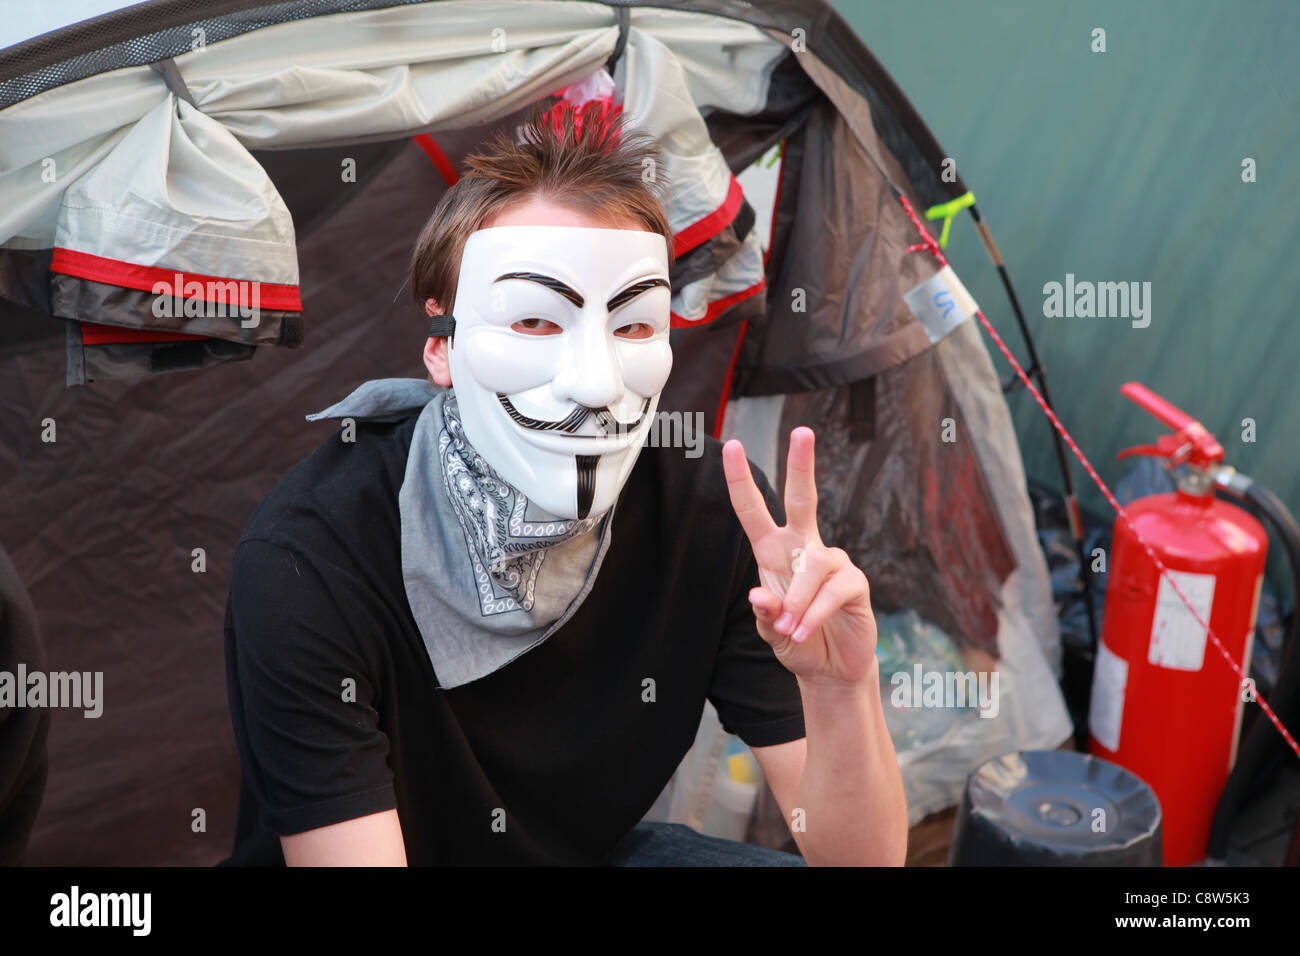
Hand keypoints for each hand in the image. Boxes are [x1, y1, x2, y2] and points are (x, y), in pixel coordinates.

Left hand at [721, 427, 877, 685]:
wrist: (829, 670)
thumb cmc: (796, 642)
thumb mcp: (769, 632)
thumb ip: (764, 615)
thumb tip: (760, 595)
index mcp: (774, 552)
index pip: (754, 511)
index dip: (741, 480)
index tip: (733, 446)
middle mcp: (803, 548)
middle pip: (803, 499)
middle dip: (802, 464)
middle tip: (802, 430)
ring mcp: (832, 562)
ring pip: (811, 566)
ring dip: (797, 605)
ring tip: (792, 631)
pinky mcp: (854, 582)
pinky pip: (831, 591)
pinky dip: (814, 616)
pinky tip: (805, 633)